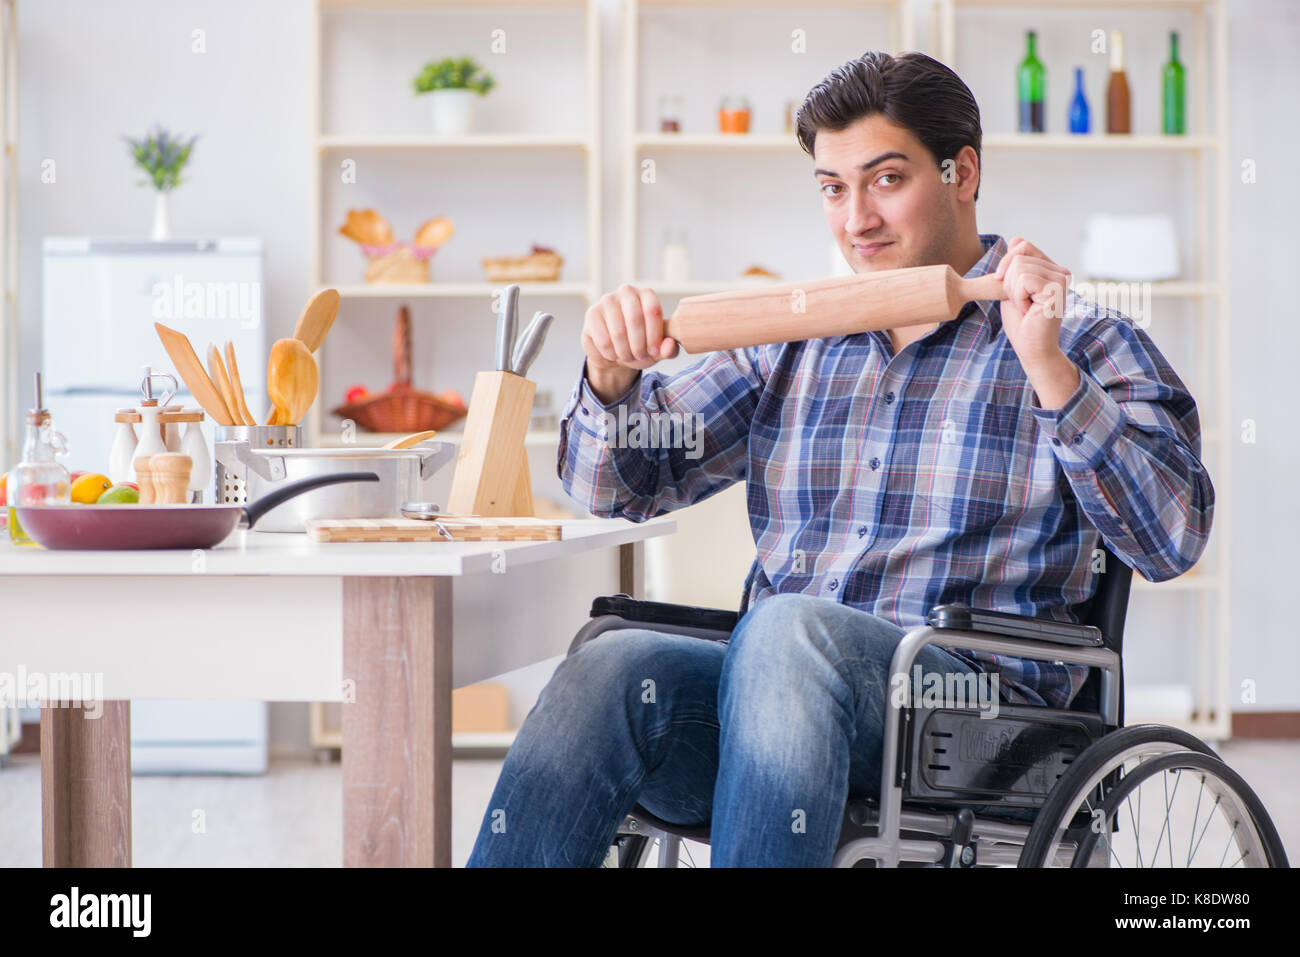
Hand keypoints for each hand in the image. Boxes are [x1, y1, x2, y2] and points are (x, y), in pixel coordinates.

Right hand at [582, 283, 679, 372]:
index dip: (654, 335)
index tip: (654, 351)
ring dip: (625, 352)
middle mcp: (627, 291)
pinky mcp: (592, 314)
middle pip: (635, 320)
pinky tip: (613, 354)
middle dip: (639, 346)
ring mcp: (607, 300)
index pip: (652, 311)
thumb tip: (670, 346)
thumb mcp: (657, 350)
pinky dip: (610, 354)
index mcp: (647, 294)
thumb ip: (668, 349)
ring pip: (618, 332)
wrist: (614, 353)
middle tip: (639, 357)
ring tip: (627, 357)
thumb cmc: (640, 346)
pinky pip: (603, 340)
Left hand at [993, 237, 1070, 368]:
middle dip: (1008, 282)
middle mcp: (1060, 271)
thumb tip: (1015, 239)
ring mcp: (1061, 279)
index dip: (1006, 263)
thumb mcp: (1012, 288)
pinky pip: (1023, 280)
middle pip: (1017, 256)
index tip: (1007, 288)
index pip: (1022, 245)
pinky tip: (1029, 310)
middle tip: (1021, 303)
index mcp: (1050, 268)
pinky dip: (1018, 297)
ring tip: (1026, 307)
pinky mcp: (1057, 289)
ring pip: (1018, 267)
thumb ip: (1014, 265)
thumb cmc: (1022, 323)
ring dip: (1013, 292)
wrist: (1031, 349)